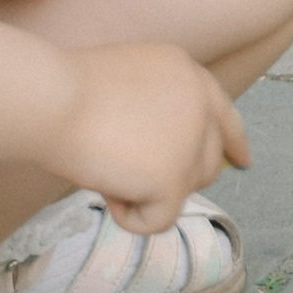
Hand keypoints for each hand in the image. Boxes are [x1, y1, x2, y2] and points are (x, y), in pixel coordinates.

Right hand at [51, 40, 249, 233]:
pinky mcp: (174, 178)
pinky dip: (130, 217)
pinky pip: (159, 220)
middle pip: (207, 161)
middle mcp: (199, 104)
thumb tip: (163, 163)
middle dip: (176, 178)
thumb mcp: (125, 86)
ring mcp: (191, 142)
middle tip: (127, 176)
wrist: (49, 99)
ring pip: (185, 192)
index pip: (224, 113)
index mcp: (186, 73)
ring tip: (105, 171)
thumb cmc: (63, 92)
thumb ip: (154, 114)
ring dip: (145, 193)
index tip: (242, 161)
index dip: (234, 141)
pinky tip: (104, 192)